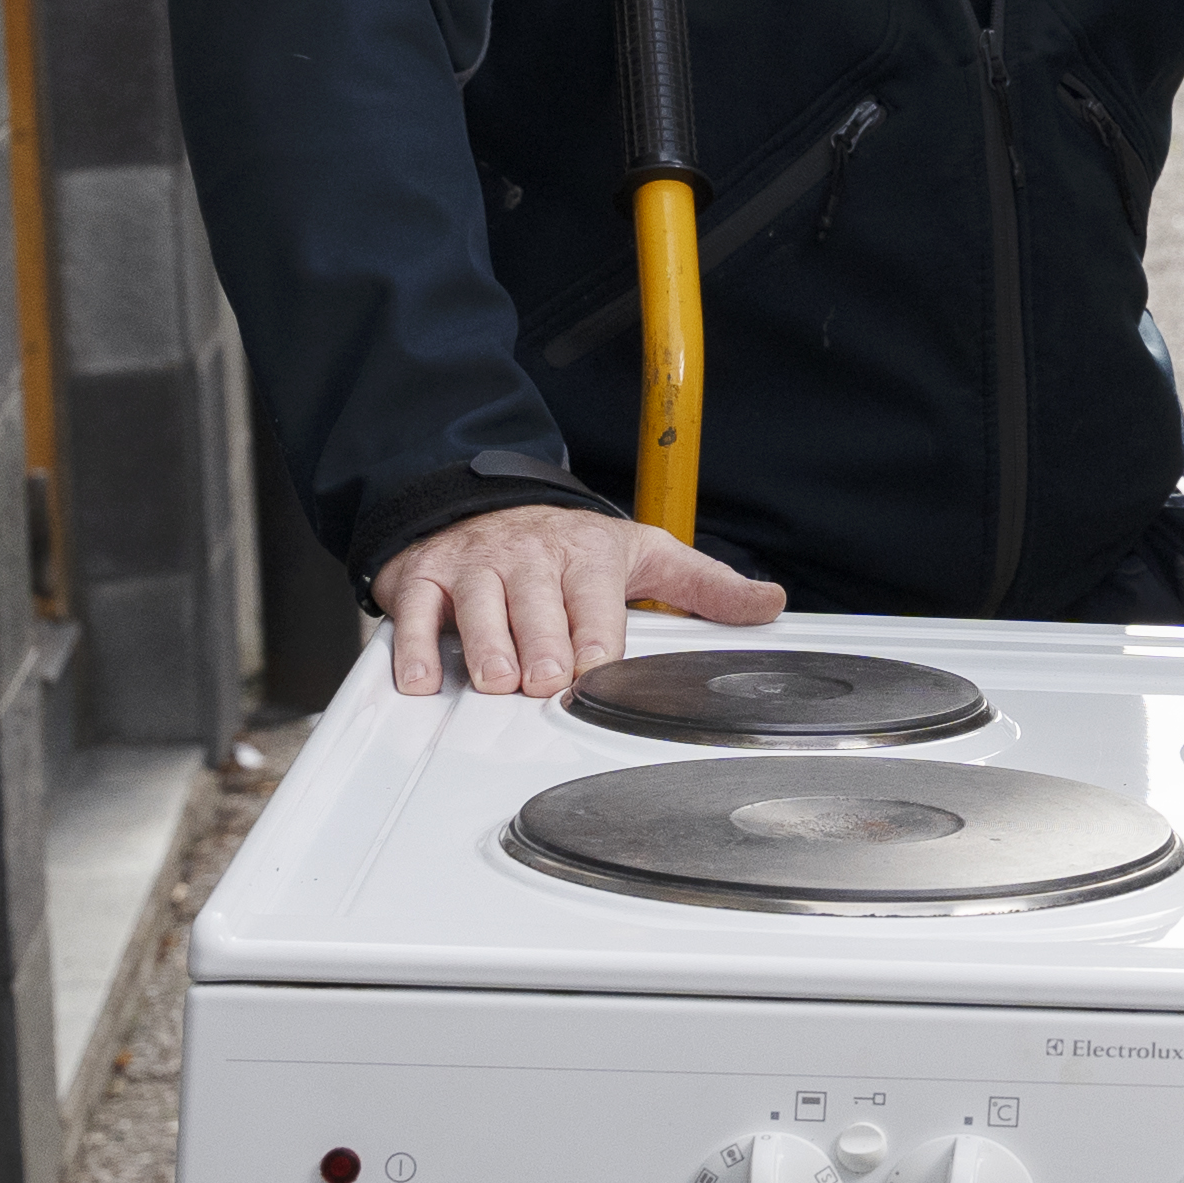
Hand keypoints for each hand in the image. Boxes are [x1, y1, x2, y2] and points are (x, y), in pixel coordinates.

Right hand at [367, 500, 780, 698]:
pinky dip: (413, 648)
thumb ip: (705, 586)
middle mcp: (529, 559)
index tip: (594, 668)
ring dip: (485, 646)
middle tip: (543, 679)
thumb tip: (770, 604)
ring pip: (476, 607)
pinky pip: (414, 613)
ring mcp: (474, 567)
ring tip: (495, 680)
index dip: (592, 637)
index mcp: (586, 555)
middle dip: (539, 643)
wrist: (484, 502)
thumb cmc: (568, 544)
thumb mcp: (644, 554)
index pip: (593, 599)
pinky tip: (422, 680)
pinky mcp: (425, 578)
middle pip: (534, 605)